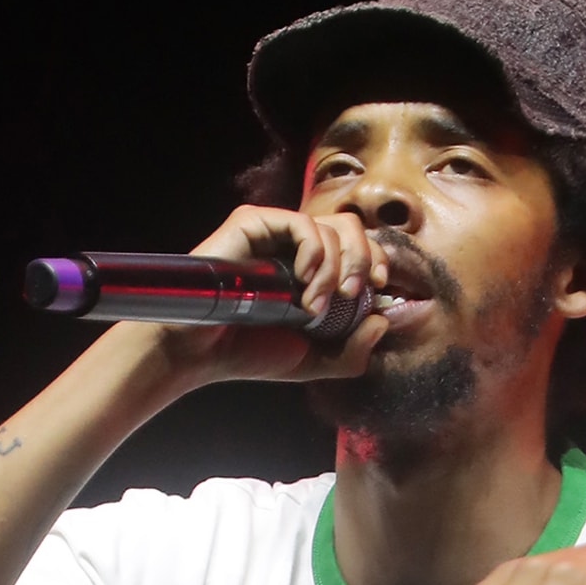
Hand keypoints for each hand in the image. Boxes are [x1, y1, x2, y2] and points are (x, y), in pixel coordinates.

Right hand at [145, 206, 390, 385]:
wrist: (203, 352)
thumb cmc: (250, 352)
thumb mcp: (313, 361)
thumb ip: (352, 352)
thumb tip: (382, 321)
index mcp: (313, 267)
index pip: (359, 245)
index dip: (376, 261)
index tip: (379, 288)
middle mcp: (295, 244)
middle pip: (352, 226)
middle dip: (364, 259)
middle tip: (354, 294)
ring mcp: (274, 231)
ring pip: (331, 225)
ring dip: (335, 269)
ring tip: (316, 305)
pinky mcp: (254, 223)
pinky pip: (300, 223)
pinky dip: (315, 252)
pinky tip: (305, 281)